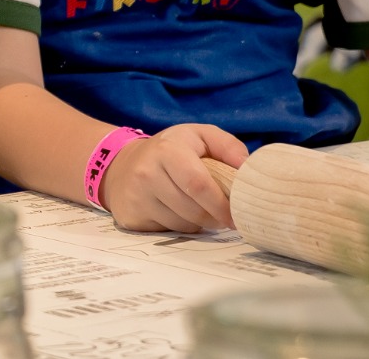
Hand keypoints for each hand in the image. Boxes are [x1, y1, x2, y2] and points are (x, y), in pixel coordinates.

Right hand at [98, 124, 245, 231]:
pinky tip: (176, 212)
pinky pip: (167, 232)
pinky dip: (179, 227)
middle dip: (214, 218)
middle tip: (223, 216)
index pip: (198, 184)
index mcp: (167, 150)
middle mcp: (146, 173)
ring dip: (198, 223)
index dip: (220, 204)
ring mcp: (136, 196)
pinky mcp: (130, 216)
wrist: (121, 164)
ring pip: (181, 224)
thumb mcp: (198, 136)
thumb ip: (227, 146)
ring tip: (198, 208)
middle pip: (193, 210)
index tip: (236, 215)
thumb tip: (247, 168)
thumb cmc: (170, 150)